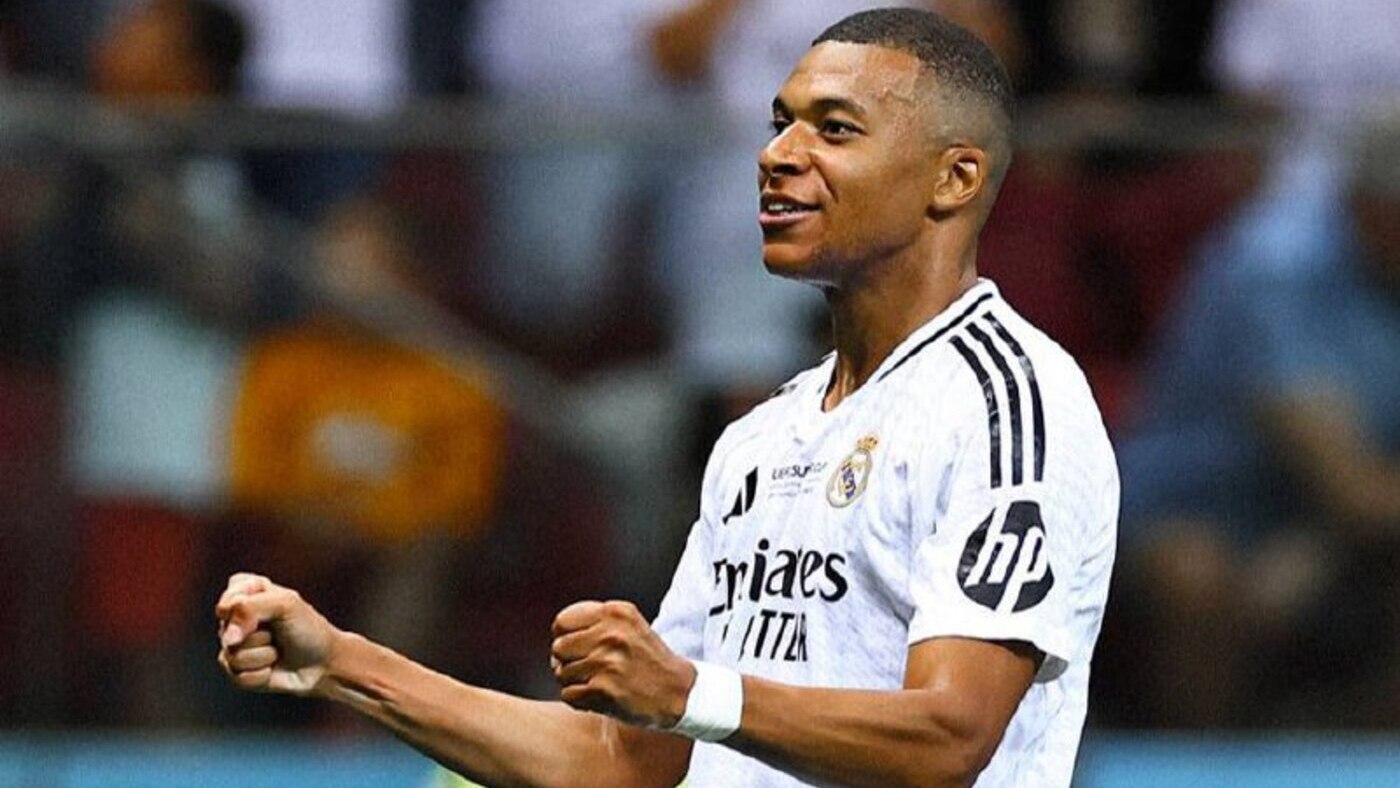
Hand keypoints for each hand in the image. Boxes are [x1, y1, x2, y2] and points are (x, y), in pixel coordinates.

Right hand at [215, 573, 341, 695]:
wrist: (323, 663)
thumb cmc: (308, 628)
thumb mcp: (285, 604)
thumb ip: (249, 608)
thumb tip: (229, 638)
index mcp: (245, 593)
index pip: (227, 601)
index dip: (246, 610)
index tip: (274, 611)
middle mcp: (236, 619)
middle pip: (227, 631)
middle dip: (259, 635)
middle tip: (278, 633)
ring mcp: (234, 646)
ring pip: (232, 656)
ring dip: (263, 656)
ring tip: (277, 651)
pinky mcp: (237, 672)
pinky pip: (238, 676)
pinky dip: (261, 674)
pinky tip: (273, 668)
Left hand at [550, 601, 696, 727]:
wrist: (678, 692)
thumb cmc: (650, 660)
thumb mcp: (629, 626)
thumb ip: (596, 623)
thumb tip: (556, 639)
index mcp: (616, 613)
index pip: (562, 622)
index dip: (563, 637)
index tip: (574, 648)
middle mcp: (610, 634)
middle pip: (558, 648)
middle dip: (566, 661)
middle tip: (586, 669)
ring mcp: (606, 662)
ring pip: (561, 673)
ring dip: (574, 682)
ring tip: (597, 682)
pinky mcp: (603, 690)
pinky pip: (568, 695)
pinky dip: (578, 700)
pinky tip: (598, 697)